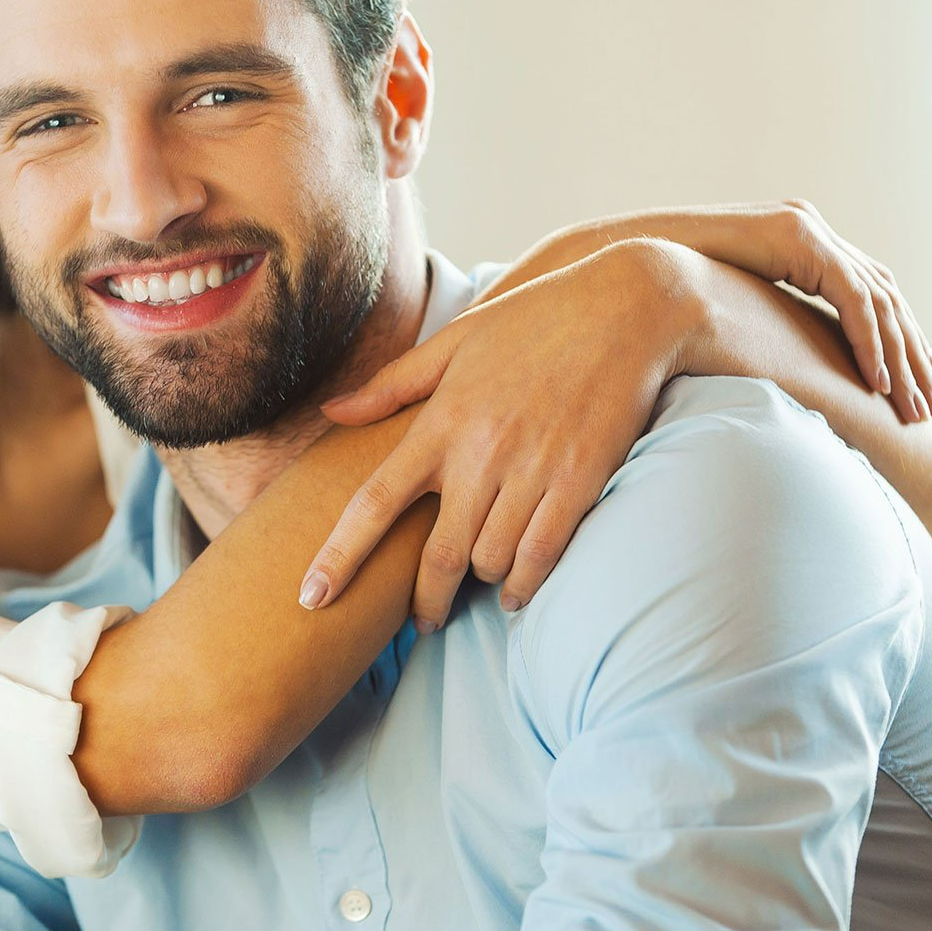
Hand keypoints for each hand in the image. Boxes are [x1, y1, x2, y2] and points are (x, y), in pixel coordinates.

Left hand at [301, 242, 702, 627]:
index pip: (373, 502)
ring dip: (481, 582)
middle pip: (438, 556)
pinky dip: (524, 583)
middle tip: (423, 621)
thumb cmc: (531, 321)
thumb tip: (330, 413)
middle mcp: (480, 453)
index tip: (310, 597)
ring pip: (490, 561)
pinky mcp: (580, 481)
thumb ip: (390, 387)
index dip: (338, 556)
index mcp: (440, 422)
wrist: (621, 309)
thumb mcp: (452, 342)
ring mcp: (532, 470)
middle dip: (425, 601)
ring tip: (481, 581)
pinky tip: (516, 589)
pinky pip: (542, 555)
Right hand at [653, 201, 931, 421]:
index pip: (870, 295)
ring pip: (879, 297)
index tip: (917, 387)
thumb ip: (767, 322)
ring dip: (900, 355)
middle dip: (913, 354)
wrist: (632, 259)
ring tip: (913, 404)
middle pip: (885, 295)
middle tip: (931, 407)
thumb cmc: (670, 293)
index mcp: (804, 245)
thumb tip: (784, 369)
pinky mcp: (798, 236)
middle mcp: (813, 231)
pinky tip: (876, 380)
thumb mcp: (733, 310)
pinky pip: (852, 295)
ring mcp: (807, 228)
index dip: (898, 342)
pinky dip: (869, 339)